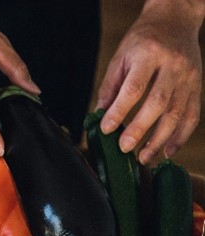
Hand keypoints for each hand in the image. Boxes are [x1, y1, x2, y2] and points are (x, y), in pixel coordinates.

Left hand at [96, 0, 204, 163]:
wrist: (175, 20)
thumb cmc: (143, 40)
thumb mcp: (121, 56)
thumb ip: (110, 86)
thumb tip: (99, 115)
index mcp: (149, 55)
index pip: (134, 88)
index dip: (119, 111)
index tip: (107, 129)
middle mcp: (173, 66)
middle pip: (158, 103)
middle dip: (140, 129)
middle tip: (124, 148)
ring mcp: (189, 77)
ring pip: (177, 113)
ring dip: (160, 139)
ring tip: (143, 157)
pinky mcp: (198, 86)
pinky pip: (192, 115)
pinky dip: (181, 136)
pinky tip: (167, 151)